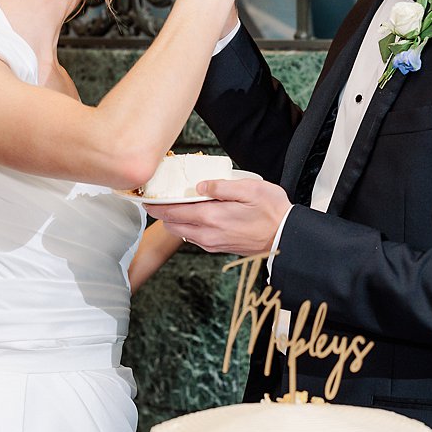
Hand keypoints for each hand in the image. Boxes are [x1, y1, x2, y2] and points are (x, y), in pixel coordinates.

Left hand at [145, 177, 291, 255]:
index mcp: (212, 217)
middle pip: (172, 224)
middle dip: (161, 212)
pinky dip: (185, 225)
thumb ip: (221, 186)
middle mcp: (207, 233)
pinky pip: (193, 236)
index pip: (173, 211)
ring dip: (173, 219)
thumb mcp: (250, 189)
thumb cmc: (272, 211)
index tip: (144, 196)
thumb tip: (199, 185)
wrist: (286, 237)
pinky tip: (191, 214)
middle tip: (154, 197)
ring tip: (170, 203)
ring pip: (181, 231)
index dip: (156, 204)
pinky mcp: (218, 246)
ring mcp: (212, 242)